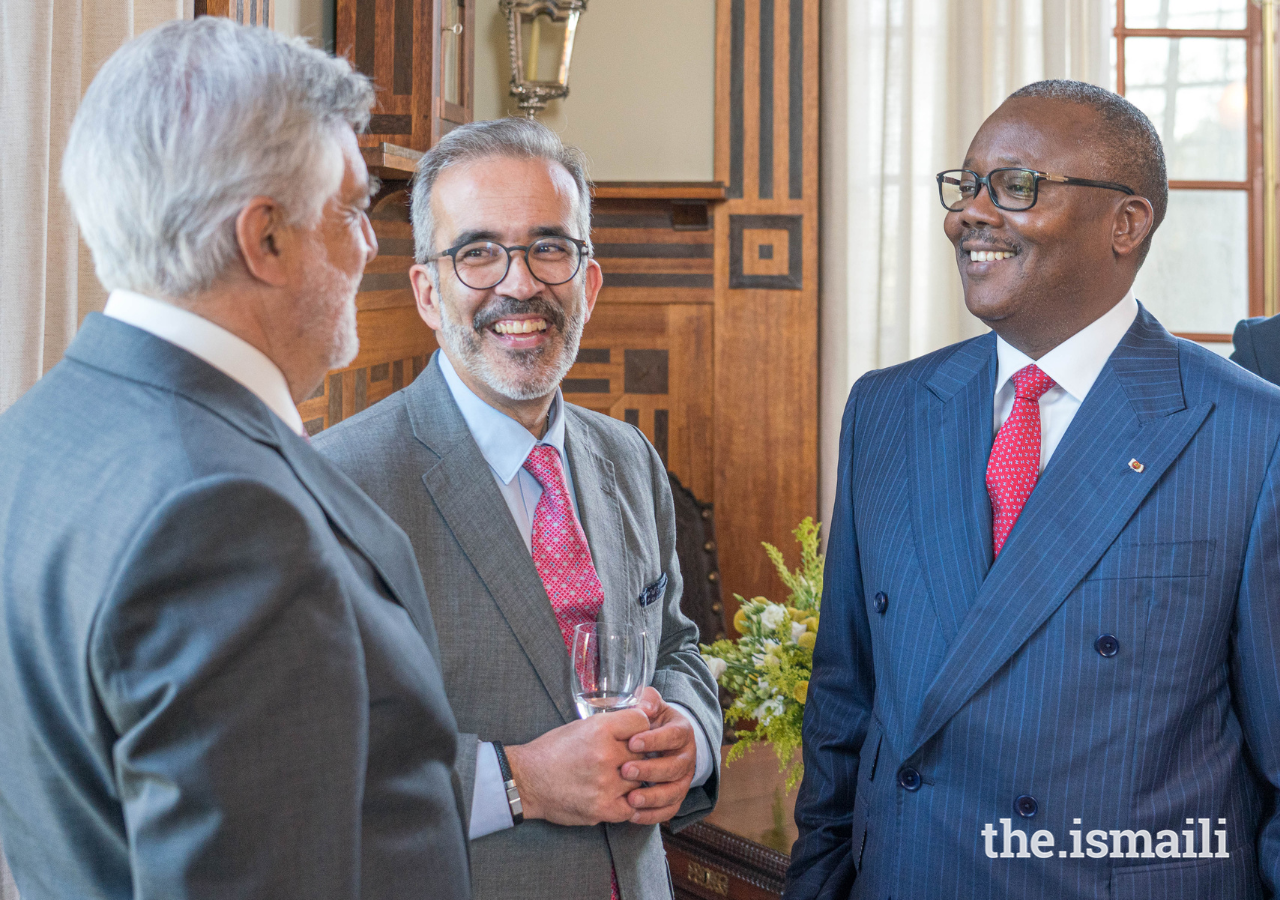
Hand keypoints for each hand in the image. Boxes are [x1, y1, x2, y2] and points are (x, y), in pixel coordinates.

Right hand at [505, 708, 648, 826]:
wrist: (527, 781)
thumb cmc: (553, 751)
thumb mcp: (581, 726)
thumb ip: (611, 724)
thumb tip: (641, 720)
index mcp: (599, 729)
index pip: (641, 721)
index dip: (640, 727)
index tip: (635, 734)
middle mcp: (605, 755)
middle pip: (643, 752)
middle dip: (636, 755)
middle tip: (624, 759)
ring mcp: (605, 784)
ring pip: (639, 780)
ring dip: (632, 780)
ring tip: (615, 778)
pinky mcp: (602, 808)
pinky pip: (632, 806)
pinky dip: (627, 803)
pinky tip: (616, 796)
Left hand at [622, 687, 696, 824]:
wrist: (659, 741)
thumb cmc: (650, 722)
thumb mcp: (651, 706)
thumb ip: (648, 700)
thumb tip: (645, 706)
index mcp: (682, 732)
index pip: (673, 736)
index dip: (654, 740)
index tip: (632, 742)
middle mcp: (687, 758)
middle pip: (674, 767)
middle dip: (650, 770)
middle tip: (625, 770)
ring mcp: (683, 780)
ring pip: (674, 792)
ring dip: (653, 797)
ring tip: (630, 799)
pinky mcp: (676, 798)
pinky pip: (669, 810)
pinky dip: (653, 815)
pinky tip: (632, 815)